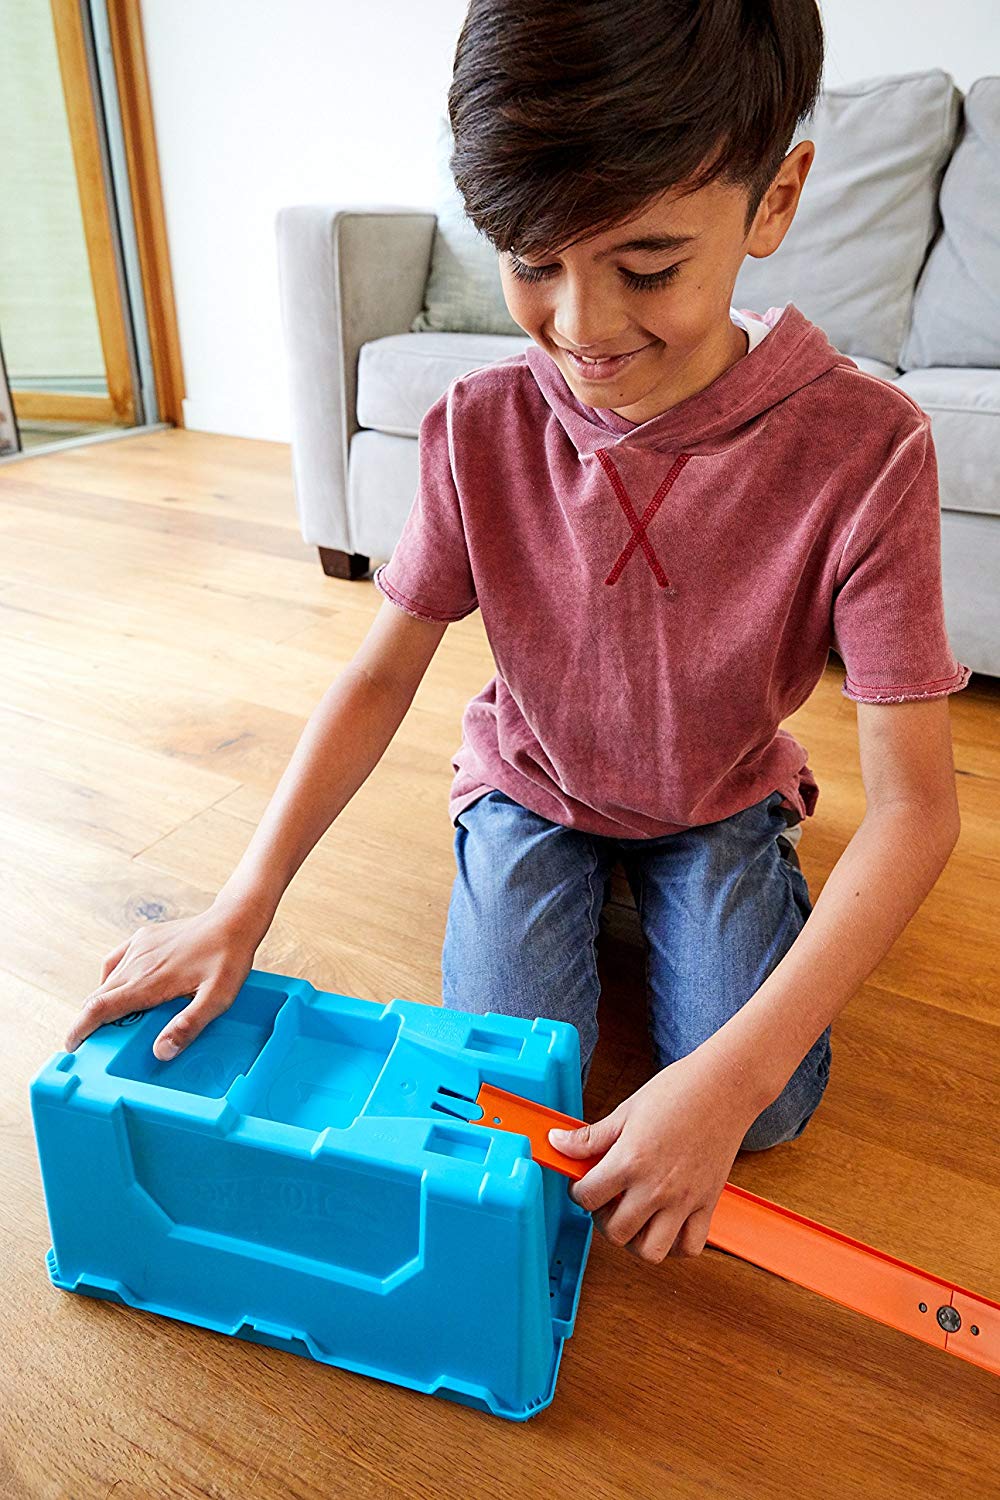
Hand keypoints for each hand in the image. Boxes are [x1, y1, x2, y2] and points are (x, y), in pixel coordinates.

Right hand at [64, 892, 270, 1061]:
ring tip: (110, 1020)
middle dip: (89, 1020)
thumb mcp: (217, 999)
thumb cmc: (228, 960)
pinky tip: (120, 986)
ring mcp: (139, 947)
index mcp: (149, 982)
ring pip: (107, 980)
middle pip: (98, 996)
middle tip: (93, 1042)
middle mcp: (137, 964)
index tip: (72, 1045)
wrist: (233, 921)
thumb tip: (160, 1052)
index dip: (80, 1029)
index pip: (100, 1008)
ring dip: (102, 1001)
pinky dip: (111, 978)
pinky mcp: (144, 937)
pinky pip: (116, 960)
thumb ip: (188, 1025)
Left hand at [548, 1045, 760, 1261]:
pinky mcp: (708, 1204)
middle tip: (606, 1200)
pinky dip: (676, 1245)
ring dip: (636, 1240)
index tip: (583, 1184)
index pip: (587, 1197)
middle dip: (602, 1219)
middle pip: (615, 1232)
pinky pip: (690, 1247)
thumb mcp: (626, 1111)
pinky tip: (666, 1222)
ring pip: (651, 1251)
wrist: (725, 1087)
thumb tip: (557, 1144)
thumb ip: (591, 1136)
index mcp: (630, 1161)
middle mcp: (656, 1187)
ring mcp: (684, 1200)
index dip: (577, 1192)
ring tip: (634, 1216)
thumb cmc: (678, 1091)